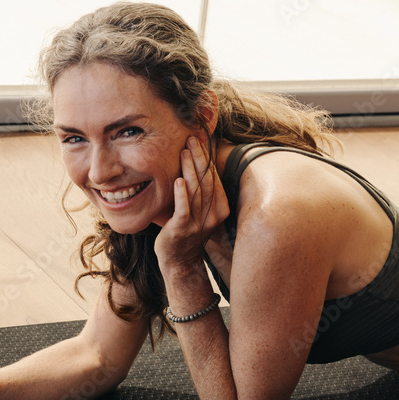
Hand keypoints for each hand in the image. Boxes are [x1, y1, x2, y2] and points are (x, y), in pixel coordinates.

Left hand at [154, 136, 229, 271]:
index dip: (207, 159)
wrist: (179, 260)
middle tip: (191, 138)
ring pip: (196, 191)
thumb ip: (201, 190)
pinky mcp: (181, 229)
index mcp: (220, 209)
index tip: (201, 140)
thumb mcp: (199, 209)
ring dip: (189, 169)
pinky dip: (181, 194)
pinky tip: (178, 180)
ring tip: (183, 151)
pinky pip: (183, 209)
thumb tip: (198, 161)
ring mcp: (198, 223)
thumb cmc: (186, 229)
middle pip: (207, 181)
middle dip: (199, 158)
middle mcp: (212, 216)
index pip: (214, 178)